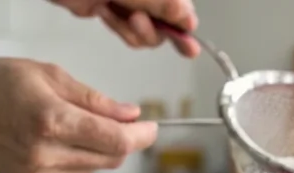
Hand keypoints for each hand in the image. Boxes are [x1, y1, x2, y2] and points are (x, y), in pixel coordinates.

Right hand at [0, 59, 157, 172]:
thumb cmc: (3, 81)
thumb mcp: (53, 76)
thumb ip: (96, 101)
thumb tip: (131, 115)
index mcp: (50, 120)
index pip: (114, 140)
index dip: (141, 137)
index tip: (151, 128)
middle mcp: (43, 152)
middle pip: (109, 159)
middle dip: (123, 142)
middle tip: (125, 124)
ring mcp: (35, 172)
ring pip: (94, 170)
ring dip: (100, 151)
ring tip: (77, 126)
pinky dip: (78, 160)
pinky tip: (57, 141)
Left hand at [51, 0, 200, 56]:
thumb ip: (163, 5)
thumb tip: (189, 20)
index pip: (183, 10)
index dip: (184, 27)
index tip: (188, 46)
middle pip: (168, 26)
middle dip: (150, 29)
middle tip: (135, 19)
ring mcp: (134, 4)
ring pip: (148, 34)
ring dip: (130, 29)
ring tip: (112, 10)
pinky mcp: (118, 13)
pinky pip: (129, 33)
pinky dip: (118, 27)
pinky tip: (104, 11)